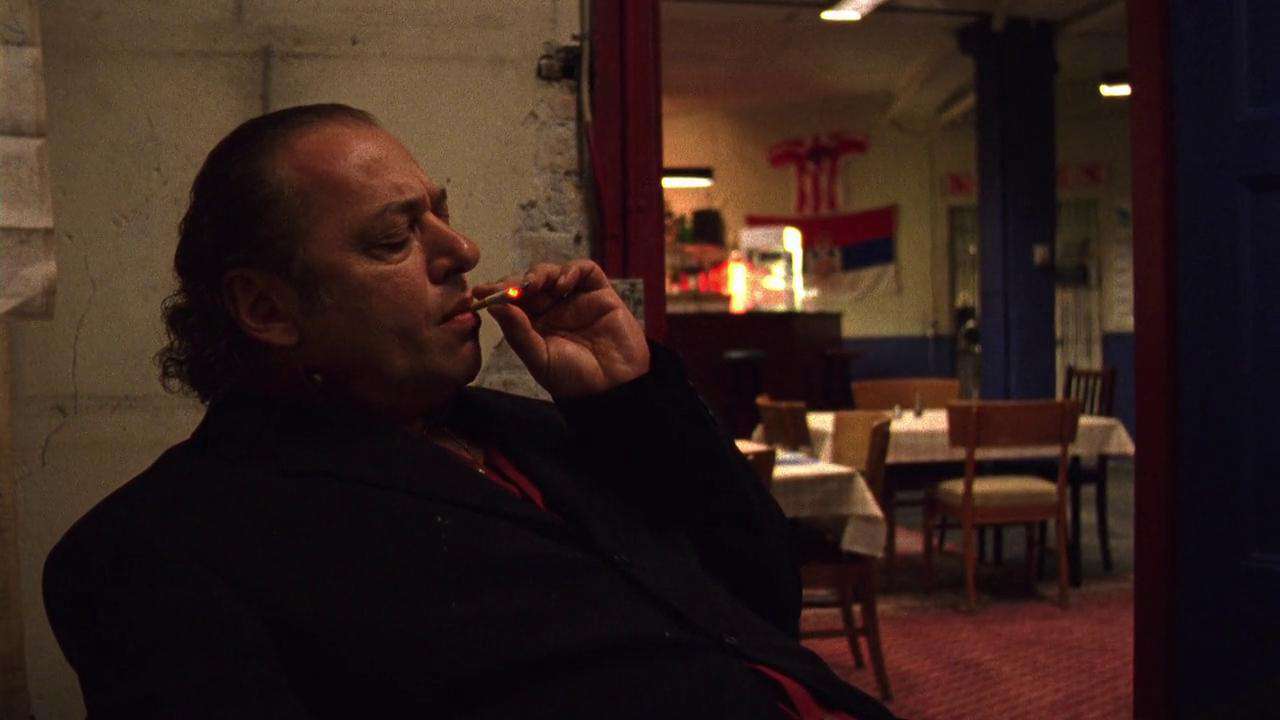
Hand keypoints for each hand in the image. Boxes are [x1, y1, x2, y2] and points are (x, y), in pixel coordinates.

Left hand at [475, 260, 649, 398]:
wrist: (612, 388)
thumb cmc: (573, 379)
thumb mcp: (538, 357)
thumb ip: (517, 331)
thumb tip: (493, 305)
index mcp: (534, 325)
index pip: (512, 301)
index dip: (497, 292)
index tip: (481, 291)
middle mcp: (553, 309)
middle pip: (530, 282)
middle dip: (517, 280)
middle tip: (511, 287)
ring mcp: (576, 299)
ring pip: (553, 272)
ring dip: (541, 273)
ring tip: (536, 284)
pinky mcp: (600, 293)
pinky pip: (585, 271)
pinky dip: (572, 270)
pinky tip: (563, 285)